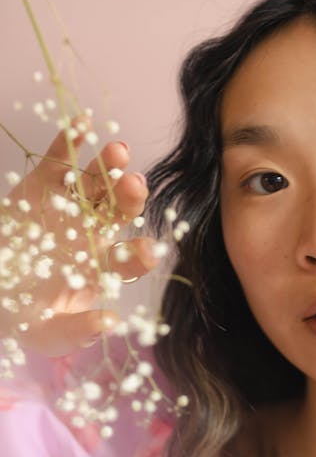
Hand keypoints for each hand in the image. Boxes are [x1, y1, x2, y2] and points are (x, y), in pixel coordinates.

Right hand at [3, 126, 158, 354]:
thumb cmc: (25, 316)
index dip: (141, 254)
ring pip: (97, 183)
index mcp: (103, 268)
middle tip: (136, 185)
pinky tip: (82, 124)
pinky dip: (69, 141)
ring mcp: (72, 206)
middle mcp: (95, 234)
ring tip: (118, 151)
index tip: (149, 249)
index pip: (131, 260)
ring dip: (109, 166)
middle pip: (121, 213)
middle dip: (130, 199)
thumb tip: (109, 323)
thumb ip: (76, 330)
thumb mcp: (47, 332)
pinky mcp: (44, 185)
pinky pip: (61, 160)